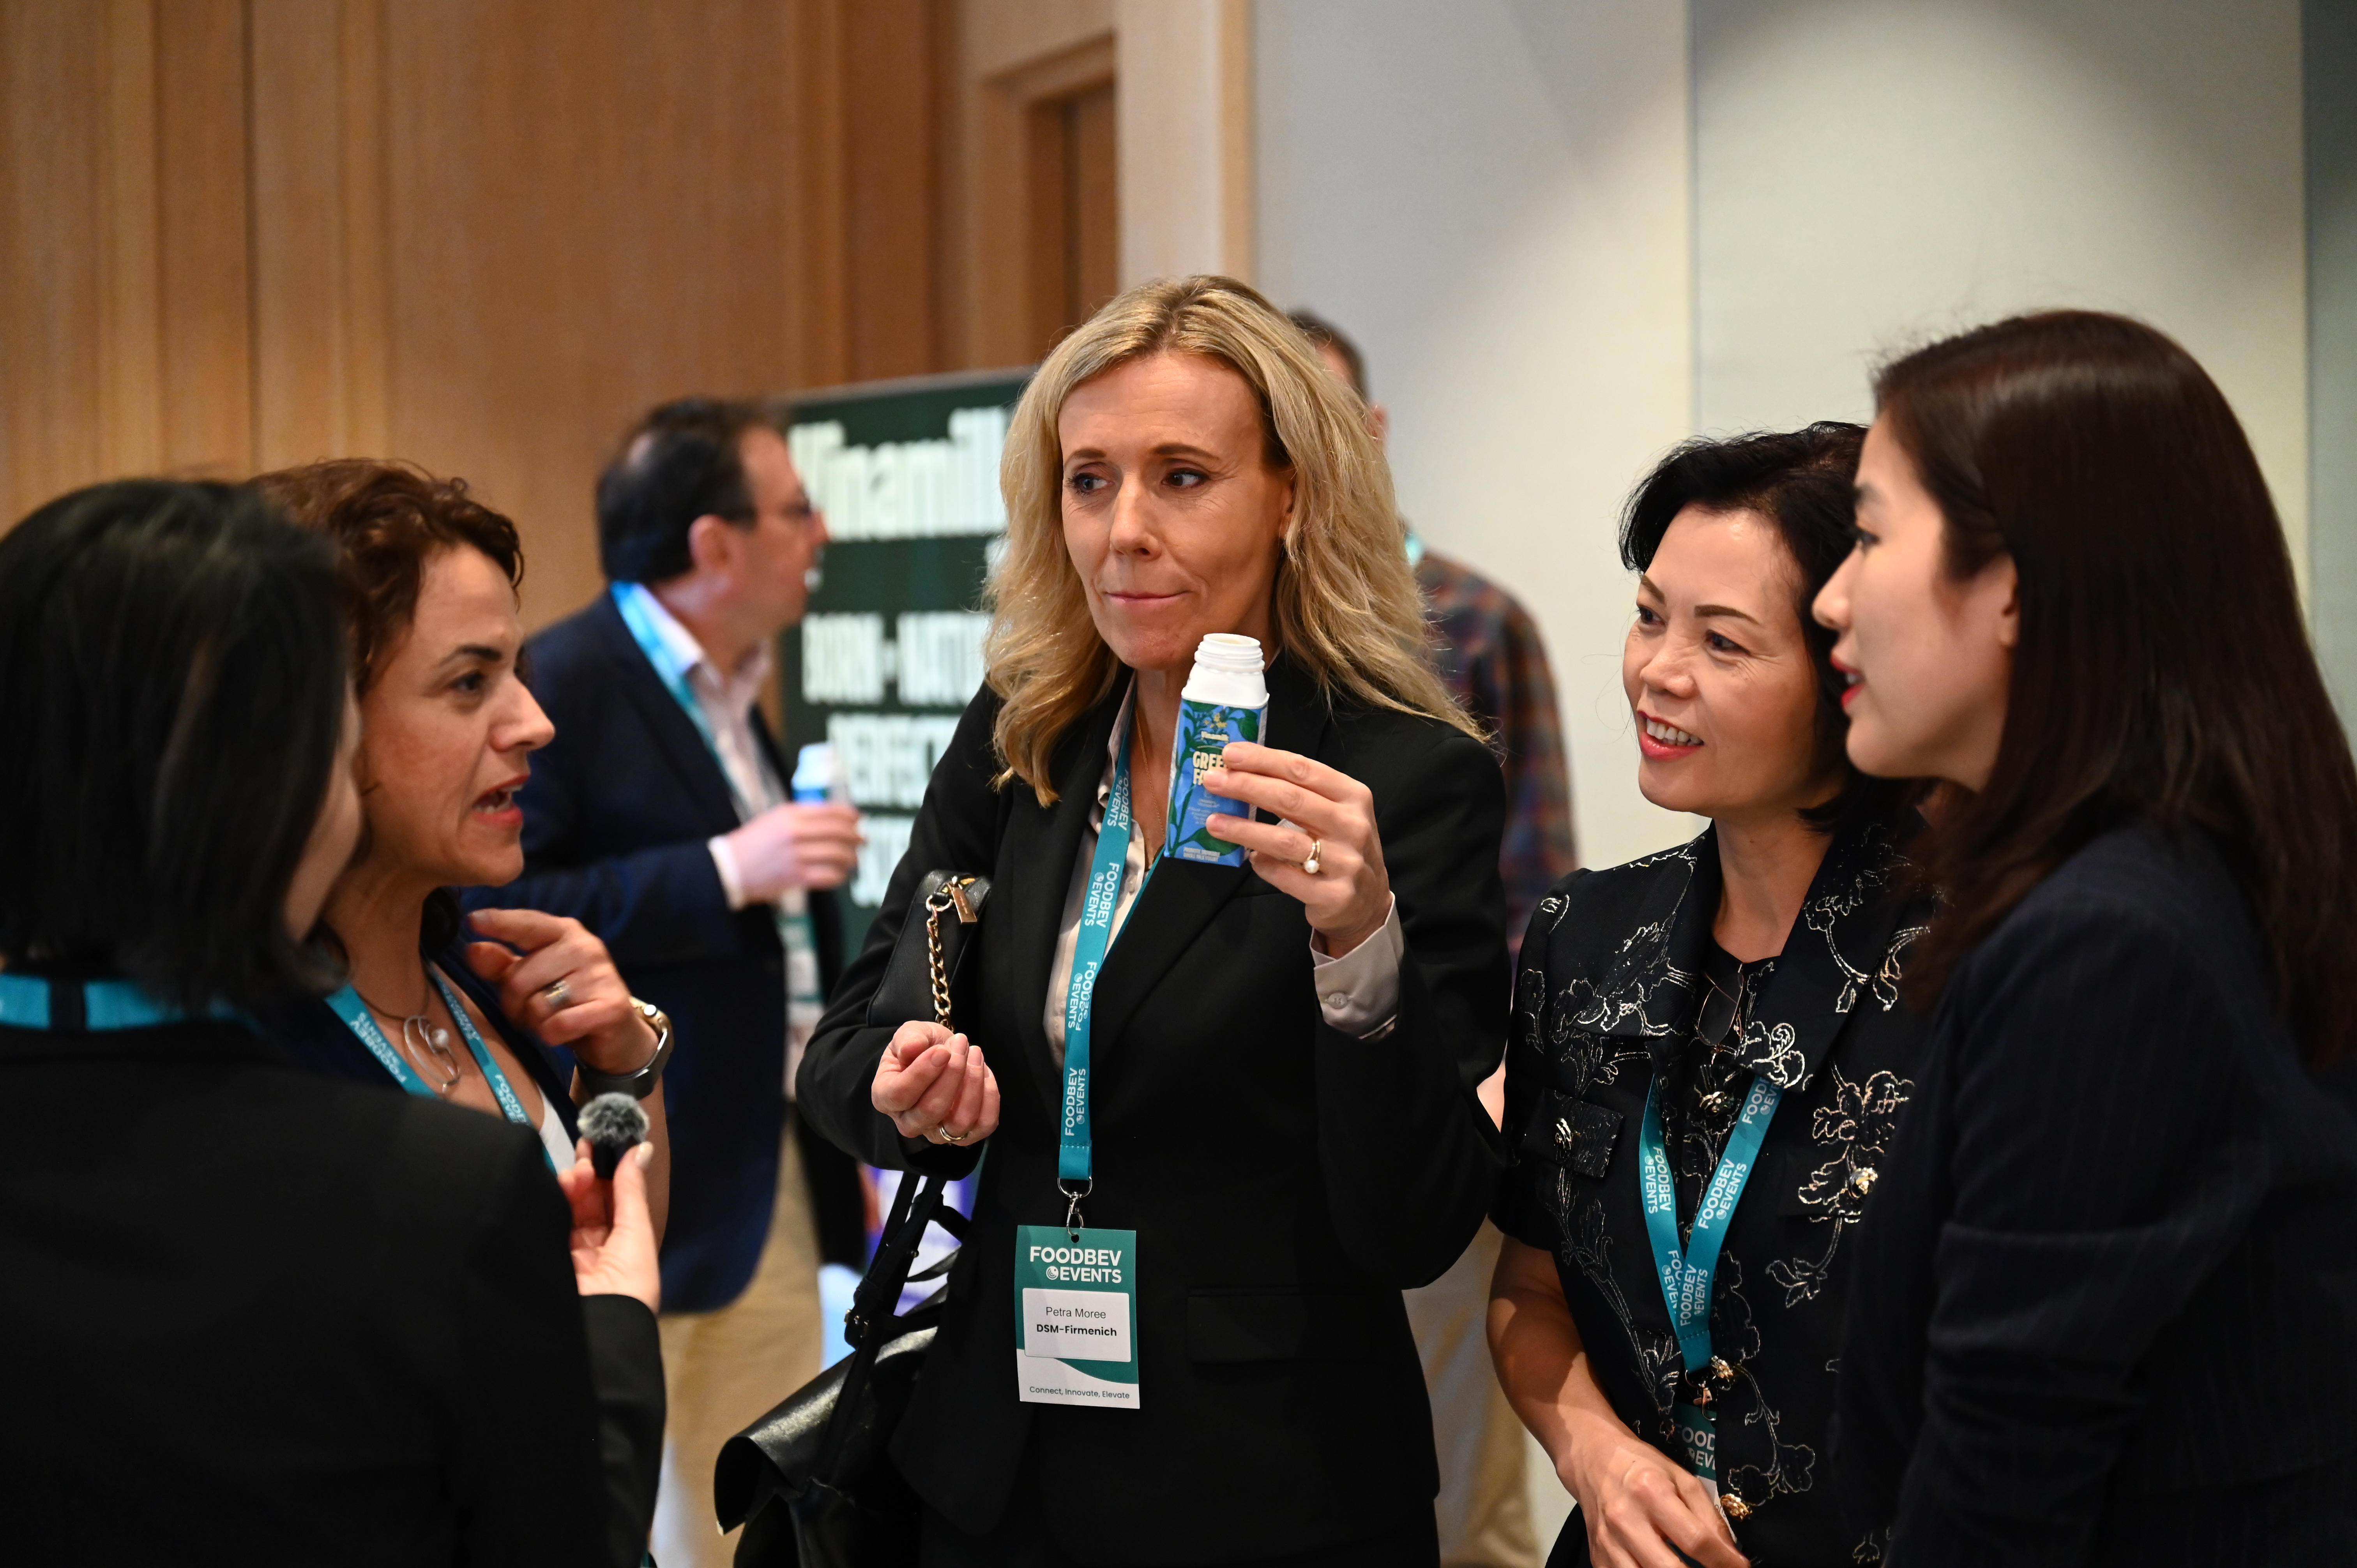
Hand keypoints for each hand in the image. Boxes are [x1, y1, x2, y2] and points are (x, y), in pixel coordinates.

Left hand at [463, 907, 654, 1077]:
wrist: (616, 1033)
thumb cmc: (567, 1001)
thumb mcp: (530, 980)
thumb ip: (501, 964)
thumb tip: (472, 949)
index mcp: (565, 932)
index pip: (527, 924)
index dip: (500, 923)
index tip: (473, 921)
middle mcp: (586, 946)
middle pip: (520, 977)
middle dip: (513, 1003)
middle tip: (526, 1013)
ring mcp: (601, 975)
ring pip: (538, 1005)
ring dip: (535, 1022)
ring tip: (549, 1021)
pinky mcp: (611, 1006)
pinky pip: (558, 1025)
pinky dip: (552, 1035)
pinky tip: (563, 1033)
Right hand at [560, 1139, 660, 1311]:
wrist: (598, 1328)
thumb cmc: (629, 1282)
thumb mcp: (636, 1233)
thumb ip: (632, 1191)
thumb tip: (642, 1148)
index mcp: (620, 1249)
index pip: (610, 1204)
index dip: (607, 1175)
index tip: (602, 1145)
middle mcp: (592, 1252)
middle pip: (585, 1205)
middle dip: (586, 1176)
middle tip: (585, 1150)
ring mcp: (565, 1256)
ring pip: (564, 1211)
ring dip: (571, 1186)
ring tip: (577, 1171)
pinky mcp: (542, 1258)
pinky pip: (545, 1224)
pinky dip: (551, 1202)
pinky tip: (561, 1184)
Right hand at [727, 801, 863, 897]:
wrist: (729, 868)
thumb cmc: (755, 842)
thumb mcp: (776, 818)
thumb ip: (804, 814)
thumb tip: (837, 816)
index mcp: (790, 814)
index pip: (832, 811)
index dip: (851, 816)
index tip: (858, 820)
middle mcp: (794, 833)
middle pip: (839, 832)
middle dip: (856, 837)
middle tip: (863, 841)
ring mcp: (795, 856)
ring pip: (837, 855)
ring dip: (851, 858)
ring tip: (853, 859)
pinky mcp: (795, 877)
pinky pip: (828, 876)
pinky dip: (839, 875)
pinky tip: (840, 874)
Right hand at [871, 1021, 998, 1145]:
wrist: (941, 1054)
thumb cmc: (921, 1046)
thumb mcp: (910, 1033)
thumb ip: (908, 1038)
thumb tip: (912, 1048)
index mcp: (884, 1097)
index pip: (900, 1095)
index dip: (922, 1073)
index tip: (942, 1050)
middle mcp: (908, 1122)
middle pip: (931, 1110)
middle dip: (952, 1073)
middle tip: (960, 1043)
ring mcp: (936, 1133)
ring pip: (959, 1122)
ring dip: (973, 1083)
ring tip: (974, 1053)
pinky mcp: (965, 1136)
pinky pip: (984, 1125)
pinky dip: (990, 1097)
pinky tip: (985, 1072)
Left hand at [1201, 742, 1389, 954]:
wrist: (1369, 902)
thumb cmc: (1341, 848)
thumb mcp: (1334, 813)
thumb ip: (1299, 794)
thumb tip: (1241, 775)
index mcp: (1352, 796)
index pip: (1303, 770)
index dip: (1263, 760)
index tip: (1229, 754)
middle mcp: (1352, 826)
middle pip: (1291, 799)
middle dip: (1246, 787)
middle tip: (1212, 781)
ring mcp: (1345, 862)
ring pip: (1285, 840)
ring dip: (1244, 829)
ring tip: (1213, 822)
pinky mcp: (1333, 895)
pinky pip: (1286, 876)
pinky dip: (1262, 864)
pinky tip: (1248, 858)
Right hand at [1560, 1411, 1746, 1567]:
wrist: (1593, 1459)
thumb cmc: (1643, 1467)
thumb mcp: (1682, 1479)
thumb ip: (1709, 1517)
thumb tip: (1733, 1556)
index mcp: (1651, 1492)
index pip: (1696, 1540)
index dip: (1725, 1562)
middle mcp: (1626, 1519)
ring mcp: (1608, 1542)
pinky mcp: (1598, 1557)